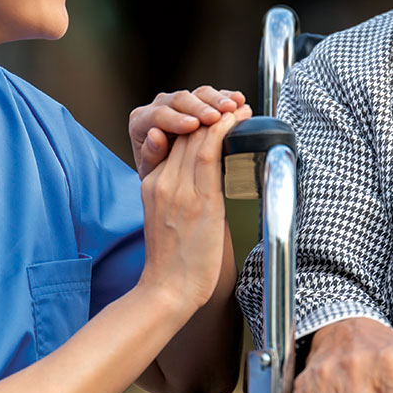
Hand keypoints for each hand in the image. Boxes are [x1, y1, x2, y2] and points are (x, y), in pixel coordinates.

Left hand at [129, 87, 246, 178]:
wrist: (171, 177)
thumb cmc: (158, 175)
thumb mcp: (151, 171)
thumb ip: (150, 154)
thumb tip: (155, 135)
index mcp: (141, 121)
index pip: (158, 115)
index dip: (176, 119)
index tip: (193, 125)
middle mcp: (160, 106)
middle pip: (180, 99)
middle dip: (199, 107)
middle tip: (215, 117)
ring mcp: (181, 102)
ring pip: (199, 94)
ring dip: (217, 100)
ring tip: (232, 108)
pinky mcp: (200, 102)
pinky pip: (214, 96)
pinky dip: (227, 97)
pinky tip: (239, 101)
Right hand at [139, 108, 248, 310]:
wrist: (167, 289)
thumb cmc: (174, 261)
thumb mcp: (168, 219)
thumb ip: (182, 194)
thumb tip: (211, 180)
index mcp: (152, 184)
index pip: (174, 142)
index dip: (197, 123)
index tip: (218, 115)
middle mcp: (162, 181)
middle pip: (185, 134)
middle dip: (211, 114)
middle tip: (235, 102)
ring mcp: (178, 189)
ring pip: (198, 137)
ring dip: (223, 117)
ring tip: (241, 107)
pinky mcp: (198, 200)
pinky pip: (210, 153)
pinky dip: (226, 131)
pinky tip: (239, 121)